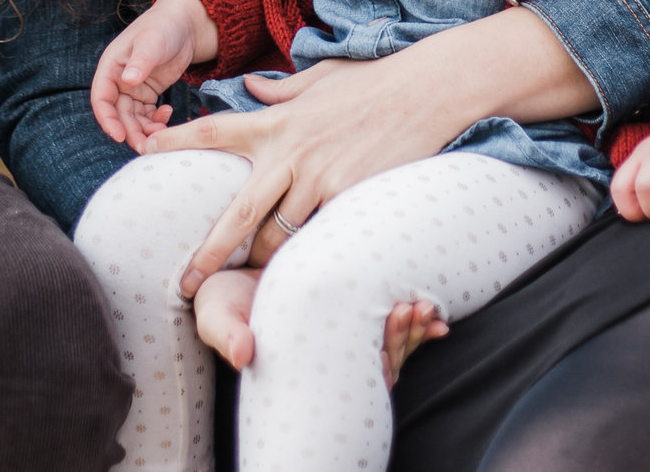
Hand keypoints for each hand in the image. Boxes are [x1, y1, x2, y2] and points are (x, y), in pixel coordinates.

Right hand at [90, 0, 218, 146]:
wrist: (184, 24)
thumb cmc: (163, 26)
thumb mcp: (152, 42)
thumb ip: (140, 62)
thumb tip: (127, 81)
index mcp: (111, 67)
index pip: (101, 98)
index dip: (107, 119)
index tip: (118, 136)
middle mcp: (118, 80)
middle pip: (117, 114)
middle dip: (129, 131)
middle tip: (146, 145)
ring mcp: (133, 88)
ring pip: (132, 118)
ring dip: (143, 129)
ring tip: (161, 132)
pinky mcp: (148, 93)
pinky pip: (146, 114)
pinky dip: (154, 121)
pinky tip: (167, 116)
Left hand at [142, 56, 468, 292]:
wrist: (425, 91)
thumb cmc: (373, 83)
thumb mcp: (320, 78)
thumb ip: (280, 89)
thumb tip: (249, 86)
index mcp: (277, 121)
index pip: (213, 130)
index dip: (174, 141)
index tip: (142, 150)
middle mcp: (291, 153)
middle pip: (238, 214)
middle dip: (208, 253)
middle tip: (184, 283)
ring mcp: (320, 178)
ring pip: (280, 236)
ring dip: (266, 262)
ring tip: (253, 285)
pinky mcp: (350, 195)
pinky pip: (321, 237)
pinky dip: (310, 255)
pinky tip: (301, 275)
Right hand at [187, 260, 447, 387]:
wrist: (220, 278)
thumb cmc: (222, 304)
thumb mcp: (217, 317)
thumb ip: (228, 334)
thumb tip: (241, 354)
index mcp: (307, 360)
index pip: (355, 371)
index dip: (383, 354)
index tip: (395, 326)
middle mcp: (330, 356)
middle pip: (384, 358)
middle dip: (406, 338)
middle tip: (417, 310)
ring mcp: (341, 337)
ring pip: (392, 343)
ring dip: (413, 329)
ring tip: (427, 308)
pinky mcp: (348, 313)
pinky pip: (386, 321)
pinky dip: (412, 320)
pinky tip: (432, 310)